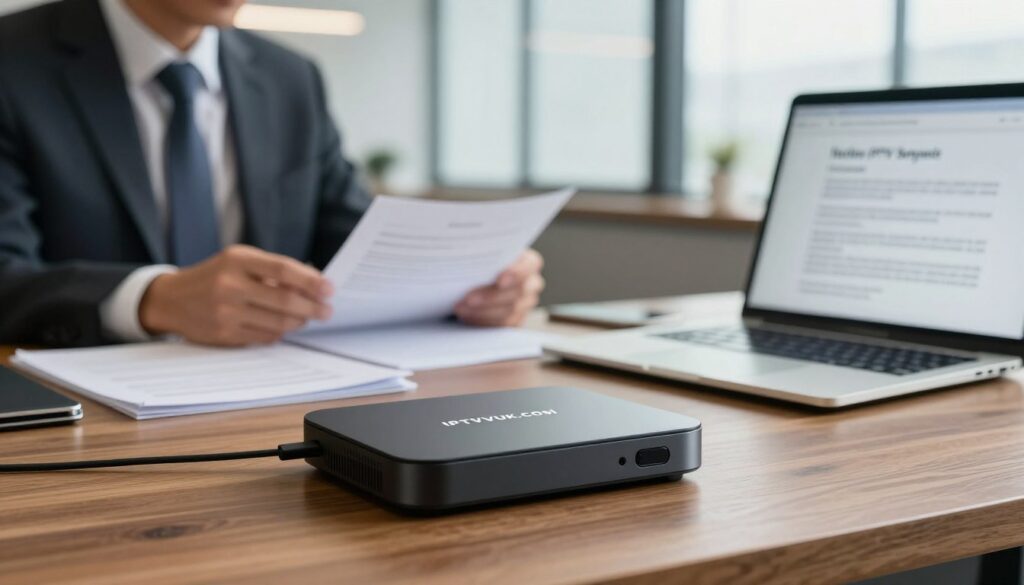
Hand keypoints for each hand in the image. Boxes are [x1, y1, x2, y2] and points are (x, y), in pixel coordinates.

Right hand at [139, 245, 332, 345]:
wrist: (172, 299)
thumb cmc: (215, 276)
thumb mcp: (238, 261)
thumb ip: (273, 271)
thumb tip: (314, 282)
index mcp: (236, 260)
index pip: (283, 269)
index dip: (311, 280)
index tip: (329, 289)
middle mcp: (230, 284)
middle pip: (285, 300)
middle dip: (313, 307)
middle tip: (326, 311)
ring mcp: (226, 312)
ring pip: (278, 322)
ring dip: (299, 322)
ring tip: (306, 317)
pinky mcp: (224, 334)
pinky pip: (265, 337)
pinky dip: (280, 332)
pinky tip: (283, 326)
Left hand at [455, 249, 544, 326]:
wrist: (476, 278)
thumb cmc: (480, 262)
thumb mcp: (481, 252)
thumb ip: (481, 253)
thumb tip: (465, 255)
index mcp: (529, 262)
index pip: (530, 265)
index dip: (516, 273)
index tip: (499, 280)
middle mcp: (532, 283)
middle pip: (517, 291)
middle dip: (490, 296)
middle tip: (468, 298)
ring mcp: (526, 303)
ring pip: (509, 311)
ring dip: (482, 310)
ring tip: (461, 308)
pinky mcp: (516, 319)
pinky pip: (503, 324)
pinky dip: (483, 320)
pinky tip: (467, 316)